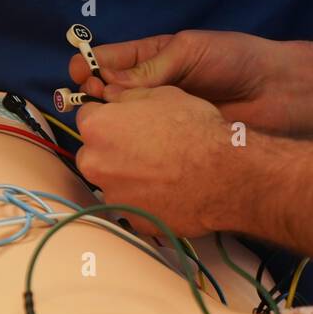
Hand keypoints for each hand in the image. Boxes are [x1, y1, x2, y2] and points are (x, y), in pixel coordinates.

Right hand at [68, 30, 297, 133]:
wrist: (277, 93)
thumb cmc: (235, 61)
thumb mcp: (189, 51)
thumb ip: (150, 67)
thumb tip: (108, 84)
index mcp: (148, 59)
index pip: (105, 62)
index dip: (88, 68)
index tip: (81, 76)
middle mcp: (147, 88)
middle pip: (104, 95)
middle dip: (93, 97)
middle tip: (96, 102)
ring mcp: (157, 118)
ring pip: (120, 123)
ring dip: (109, 124)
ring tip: (109, 124)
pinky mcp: (169, 143)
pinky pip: (141, 146)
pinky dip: (129, 147)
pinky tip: (125, 147)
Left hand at [75, 86, 237, 236]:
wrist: (224, 175)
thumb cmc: (196, 130)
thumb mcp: (162, 94)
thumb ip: (128, 97)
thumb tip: (115, 99)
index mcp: (97, 128)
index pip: (88, 117)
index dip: (109, 117)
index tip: (124, 122)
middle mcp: (95, 163)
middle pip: (94, 152)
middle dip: (112, 149)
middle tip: (143, 147)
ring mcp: (112, 195)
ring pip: (112, 181)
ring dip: (128, 175)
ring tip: (161, 170)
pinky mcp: (131, 219)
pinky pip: (131, 205)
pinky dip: (144, 198)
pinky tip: (168, 189)